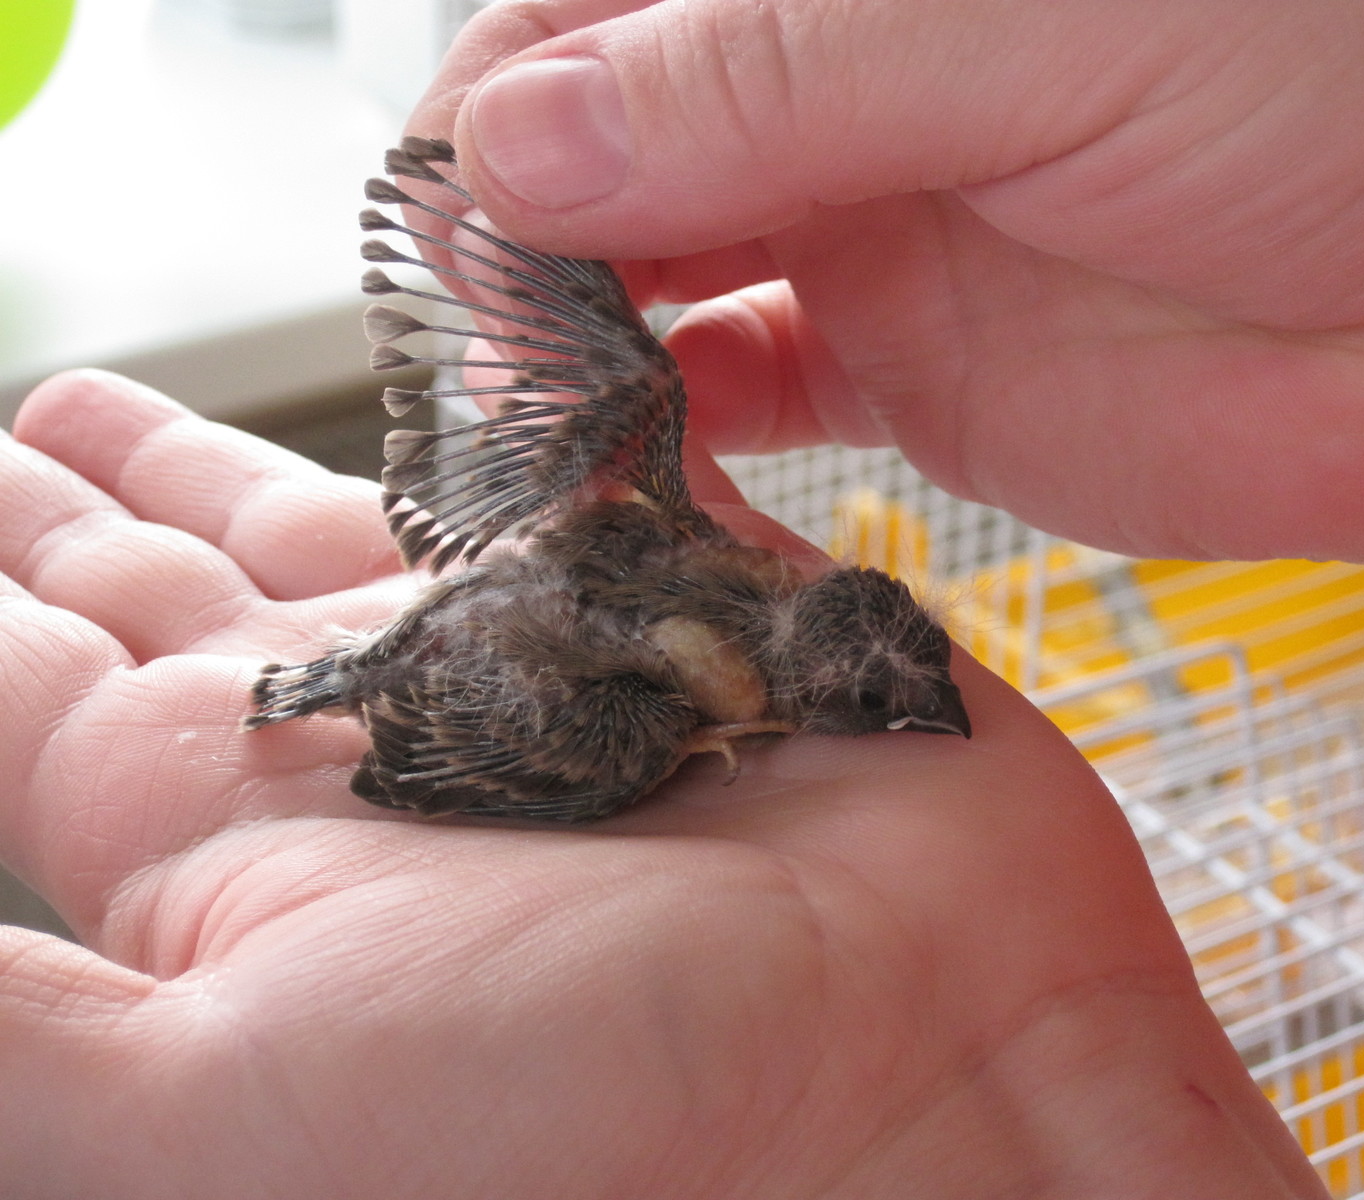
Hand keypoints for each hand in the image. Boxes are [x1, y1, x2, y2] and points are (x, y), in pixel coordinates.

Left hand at [0, 371, 1323, 1196]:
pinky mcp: (678, 583)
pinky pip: (562, 453)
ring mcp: (533, 649)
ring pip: (365, 516)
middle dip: (105, 498)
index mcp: (230, 829)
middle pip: (189, 582)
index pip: (39, 673)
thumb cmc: (595, 1114)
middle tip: (52, 414)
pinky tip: (453, 343)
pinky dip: (509, 392)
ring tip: (176, 399)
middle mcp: (375, 729)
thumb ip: (11, 1033)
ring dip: (267, 451)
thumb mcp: (219, 1102)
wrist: (919, 1074)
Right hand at [412, 0, 1363, 853]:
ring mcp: (859, 223)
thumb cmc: (1354, 78)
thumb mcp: (1047, 31)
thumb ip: (783, 76)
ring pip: (646, 267)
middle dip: (518, 225)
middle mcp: (836, 81)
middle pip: (599, 135)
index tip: (460, 200)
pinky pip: (738, 389)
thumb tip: (534, 137)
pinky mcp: (898, 364)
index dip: (507, 87)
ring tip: (528, 416)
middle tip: (477, 331)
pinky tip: (634, 467)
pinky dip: (669, 429)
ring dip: (568, 334)